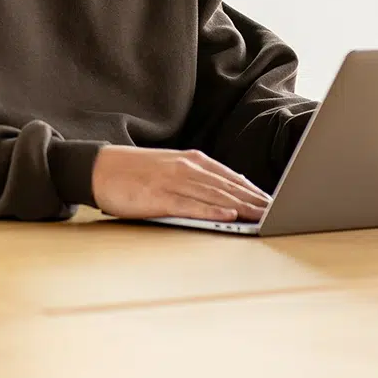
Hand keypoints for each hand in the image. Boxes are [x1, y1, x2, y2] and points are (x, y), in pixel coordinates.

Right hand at [88, 145, 270, 222]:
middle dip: (256, 201)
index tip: (274, 203)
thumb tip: (222, 190)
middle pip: (229, 187)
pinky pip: (191, 206)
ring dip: (242, 208)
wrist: (98, 168)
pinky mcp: (160, 197)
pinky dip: (212, 212)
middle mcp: (187, 168)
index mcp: (191, 160)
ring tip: (263, 217)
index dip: (254, 191)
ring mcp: (174, 182)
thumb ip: (195, 175)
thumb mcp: (169, 166)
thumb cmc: (133, 171)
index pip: (231, 177)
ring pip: (216, 197)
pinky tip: (229, 217)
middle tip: (279, 213)